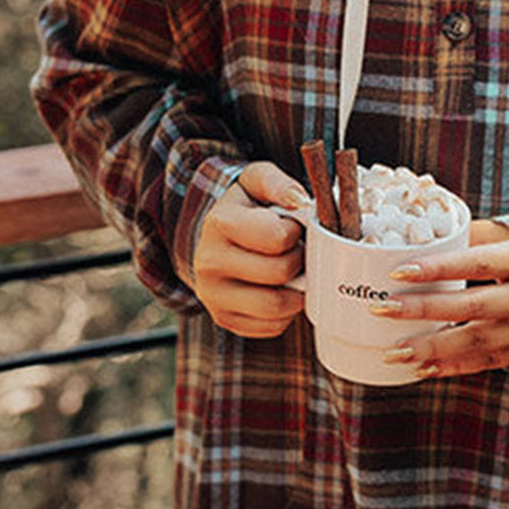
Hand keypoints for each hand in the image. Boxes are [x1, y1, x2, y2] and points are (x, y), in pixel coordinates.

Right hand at [193, 161, 307, 337]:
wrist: (215, 239)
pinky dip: (286, 311)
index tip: (289, 228)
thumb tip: (300, 200)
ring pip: (277, 306)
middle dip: (299, 261)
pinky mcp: (225, 319)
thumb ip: (278, 183)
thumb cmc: (245, 208)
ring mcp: (213, 296)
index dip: (294, 232)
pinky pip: (272, 326)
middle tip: (295, 251)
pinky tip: (279, 289)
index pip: (277, 237)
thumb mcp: (256, 182)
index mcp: (219, 223)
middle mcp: (209, 263)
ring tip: (291, 272)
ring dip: (296, 290)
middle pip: (280, 272)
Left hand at [373, 220, 508, 377]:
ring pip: (474, 342)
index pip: (478, 262)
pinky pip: (483, 363)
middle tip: (382, 307)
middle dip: (422, 310)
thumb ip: (477, 234)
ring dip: (430, 348)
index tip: (400, 269)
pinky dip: (451, 367)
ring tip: (393, 350)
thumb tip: (432, 232)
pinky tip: (421, 368)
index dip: (439, 267)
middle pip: (471, 305)